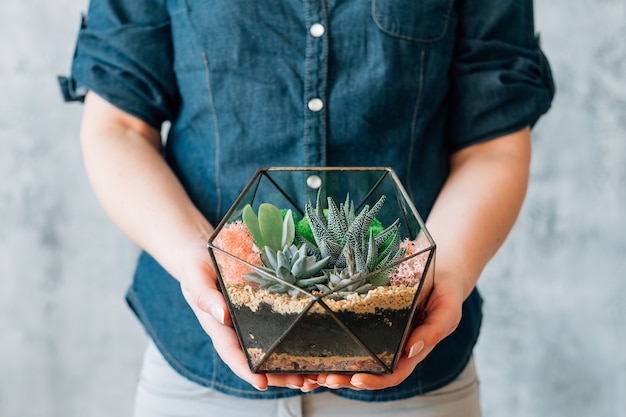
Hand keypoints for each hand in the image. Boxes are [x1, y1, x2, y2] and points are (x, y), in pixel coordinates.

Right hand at [178, 243, 319, 391]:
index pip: (231, 353)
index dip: (245, 369)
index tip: (260, 382)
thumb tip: (222, 315)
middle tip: (300, 382)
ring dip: (290, 364)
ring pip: (270, 350)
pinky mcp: (263, 311)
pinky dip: (295, 341)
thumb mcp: (197, 278)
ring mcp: (250, 323)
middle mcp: (236, 330)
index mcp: (218, 327)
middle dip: (277, 374)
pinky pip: (278, 329)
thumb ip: (205, 296)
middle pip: (256, 360)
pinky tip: (314, 348)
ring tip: (314, 375)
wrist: (202, 256)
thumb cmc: (196, 268)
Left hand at [316, 271, 463, 390]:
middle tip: (324, 378)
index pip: (392, 373)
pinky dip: (334, 344)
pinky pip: (351, 335)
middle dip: (346, 378)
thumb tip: (412, 349)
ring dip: (336, 367)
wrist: (440, 271)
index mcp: (412, 350)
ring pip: (356, 357)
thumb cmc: (446, 292)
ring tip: (313, 372)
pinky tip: (315, 347)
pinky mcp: (369, 319)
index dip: (375, 380)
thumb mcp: (447, 309)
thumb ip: (434, 330)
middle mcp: (394, 347)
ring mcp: (381, 335)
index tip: (356, 379)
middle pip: (368, 371)